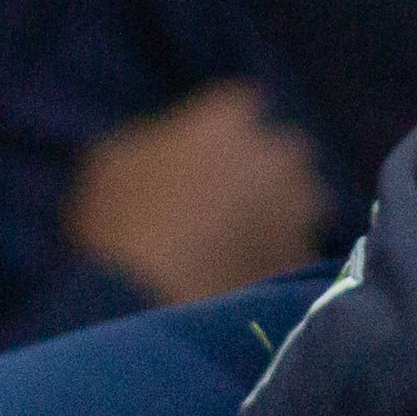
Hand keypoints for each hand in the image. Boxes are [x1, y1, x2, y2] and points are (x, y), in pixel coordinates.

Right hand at [63, 81, 327, 304]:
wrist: (156, 309)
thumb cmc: (121, 225)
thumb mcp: (108, 166)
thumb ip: (148, 144)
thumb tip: (161, 149)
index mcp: (228, 119)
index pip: (239, 105)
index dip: (220, 131)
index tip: (201, 154)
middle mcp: (278, 154)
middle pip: (283, 152)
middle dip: (264, 169)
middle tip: (227, 200)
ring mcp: (300, 210)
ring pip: (302, 203)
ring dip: (281, 214)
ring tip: (244, 243)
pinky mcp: (308, 261)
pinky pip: (300, 252)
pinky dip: (282, 260)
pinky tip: (251, 278)